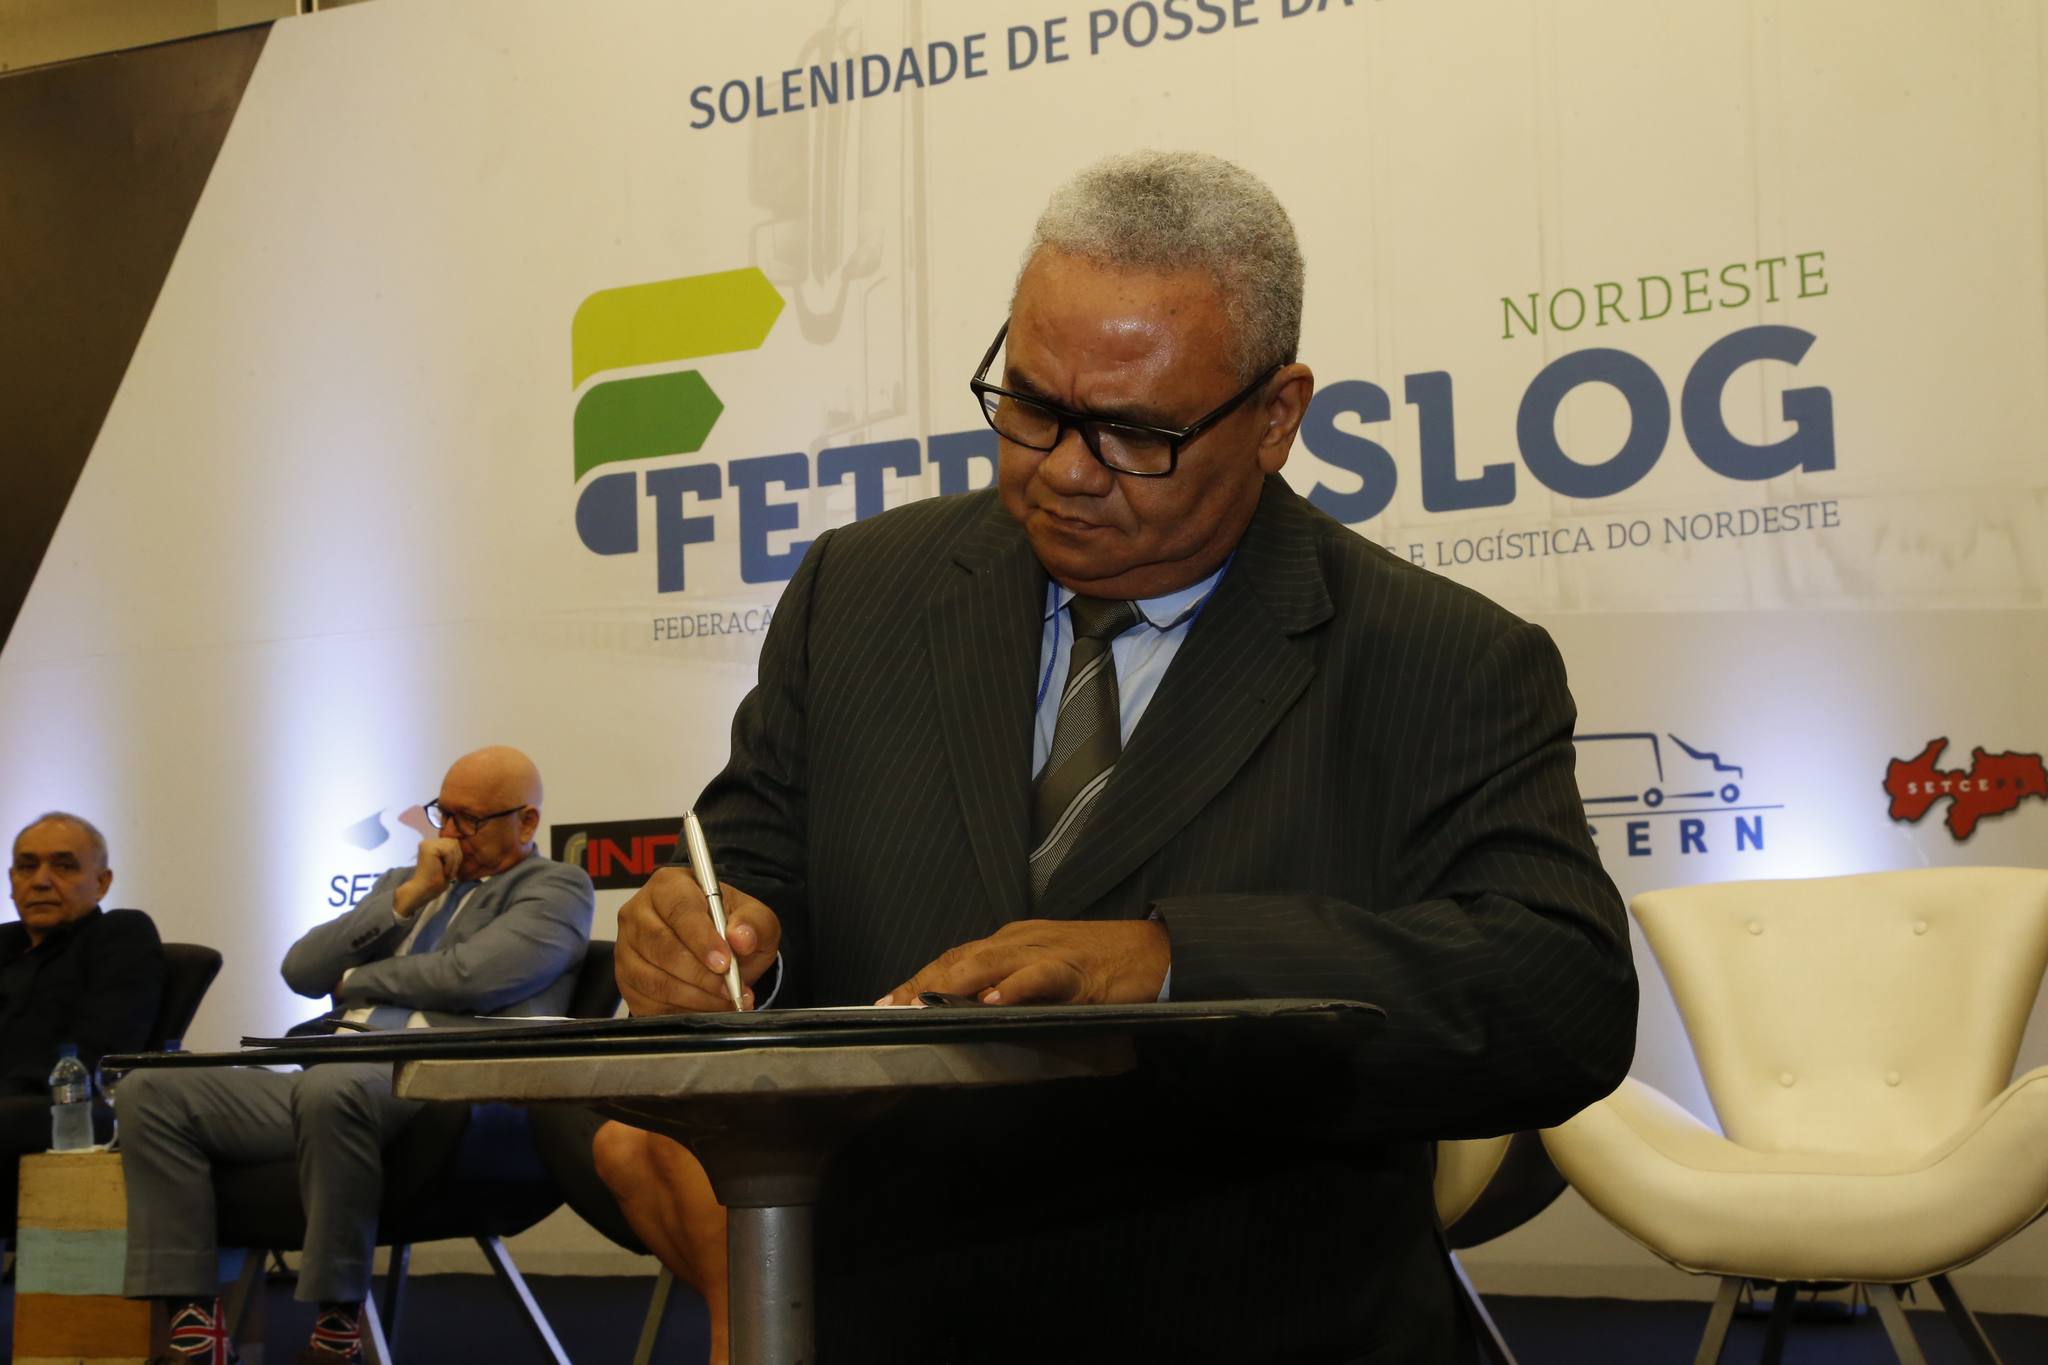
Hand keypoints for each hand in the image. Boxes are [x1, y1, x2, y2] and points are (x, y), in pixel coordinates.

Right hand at [393, 837, 462, 918]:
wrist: (425, 890)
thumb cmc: (437, 880)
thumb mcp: (448, 862)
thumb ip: (452, 851)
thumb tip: (460, 841)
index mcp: (432, 845)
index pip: (453, 843)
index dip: (456, 856)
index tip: (450, 870)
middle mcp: (428, 842)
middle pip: (454, 842)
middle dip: (456, 858)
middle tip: (449, 872)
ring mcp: (427, 844)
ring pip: (452, 846)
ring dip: (453, 862)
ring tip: (446, 872)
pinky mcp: (428, 847)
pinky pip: (449, 851)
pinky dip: (450, 863)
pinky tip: (443, 871)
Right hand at [617, 866, 781, 1013]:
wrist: (717, 951)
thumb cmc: (729, 926)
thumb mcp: (754, 918)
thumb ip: (753, 923)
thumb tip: (741, 938)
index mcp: (669, 886)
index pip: (679, 910)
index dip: (701, 939)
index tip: (725, 962)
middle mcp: (639, 913)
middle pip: (662, 946)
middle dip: (700, 974)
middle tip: (730, 988)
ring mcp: (627, 948)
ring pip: (654, 979)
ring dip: (694, 996)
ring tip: (724, 1000)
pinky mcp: (626, 981)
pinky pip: (648, 1003)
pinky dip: (680, 1011)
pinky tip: (705, 1008)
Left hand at [877, 919, 1168, 1006]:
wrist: (1157, 951)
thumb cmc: (1103, 966)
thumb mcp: (1048, 975)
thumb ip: (1014, 992)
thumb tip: (976, 1018)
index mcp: (1012, 942)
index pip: (954, 959)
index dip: (918, 979)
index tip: (886, 1002)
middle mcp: (1020, 940)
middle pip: (959, 959)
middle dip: (920, 983)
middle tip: (887, 1008)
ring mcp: (1046, 951)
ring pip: (988, 963)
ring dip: (949, 983)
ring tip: (919, 1005)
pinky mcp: (1074, 969)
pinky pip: (1038, 977)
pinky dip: (1012, 988)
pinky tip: (990, 1002)